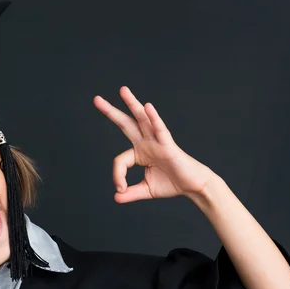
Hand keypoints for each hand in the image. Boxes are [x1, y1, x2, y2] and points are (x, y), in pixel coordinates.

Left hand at [94, 86, 215, 202]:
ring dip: (132, 104)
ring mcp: (157, 141)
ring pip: (142, 119)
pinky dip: (154, 118)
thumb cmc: (172, 184)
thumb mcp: (146, 190)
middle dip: (111, 112)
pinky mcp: (169, 145)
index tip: (120, 189)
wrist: (193, 187)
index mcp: (139, 152)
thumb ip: (130, 193)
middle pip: (125, 123)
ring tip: (122, 90)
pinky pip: (160, 129)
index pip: (120, 160)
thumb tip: (116, 198)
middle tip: (96, 100)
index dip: (117, 175)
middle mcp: (146, 142)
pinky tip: (147, 107)